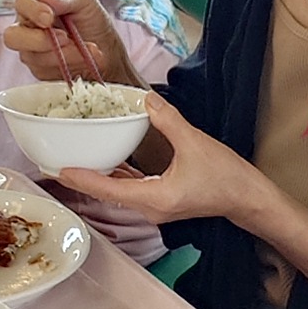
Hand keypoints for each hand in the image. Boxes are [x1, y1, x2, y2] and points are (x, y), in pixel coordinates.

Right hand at [4, 0, 133, 87]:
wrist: (106, 48)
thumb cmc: (91, 19)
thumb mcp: (84, 0)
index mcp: (34, 6)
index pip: (21, 3)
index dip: (32, 11)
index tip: (49, 17)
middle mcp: (26, 29)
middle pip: (12, 37)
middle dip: (38, 40)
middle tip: (65, 39)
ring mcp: (31, 52)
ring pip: (34, 57)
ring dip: (65, 53)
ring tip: (91, 48)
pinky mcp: (40, 71)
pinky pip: (46, 71)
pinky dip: (69, 64)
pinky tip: (87, 59)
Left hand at [48, 97, 262, 232]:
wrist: (249, 199)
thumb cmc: (226, 177)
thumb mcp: (195, 143)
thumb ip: (168, 121)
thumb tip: (146, 100)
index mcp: (154, 198)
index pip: (109, 189)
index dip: (83, 179)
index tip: (59, 171)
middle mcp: (150, 208)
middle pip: (108, 193)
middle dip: (84, 178)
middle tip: (58, 162)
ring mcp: (156, 207)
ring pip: (119, 192)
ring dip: (100, 177)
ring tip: (77, 159)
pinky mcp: (162, 201)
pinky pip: (132, 189)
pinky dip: (119, 176)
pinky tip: (111, 160)